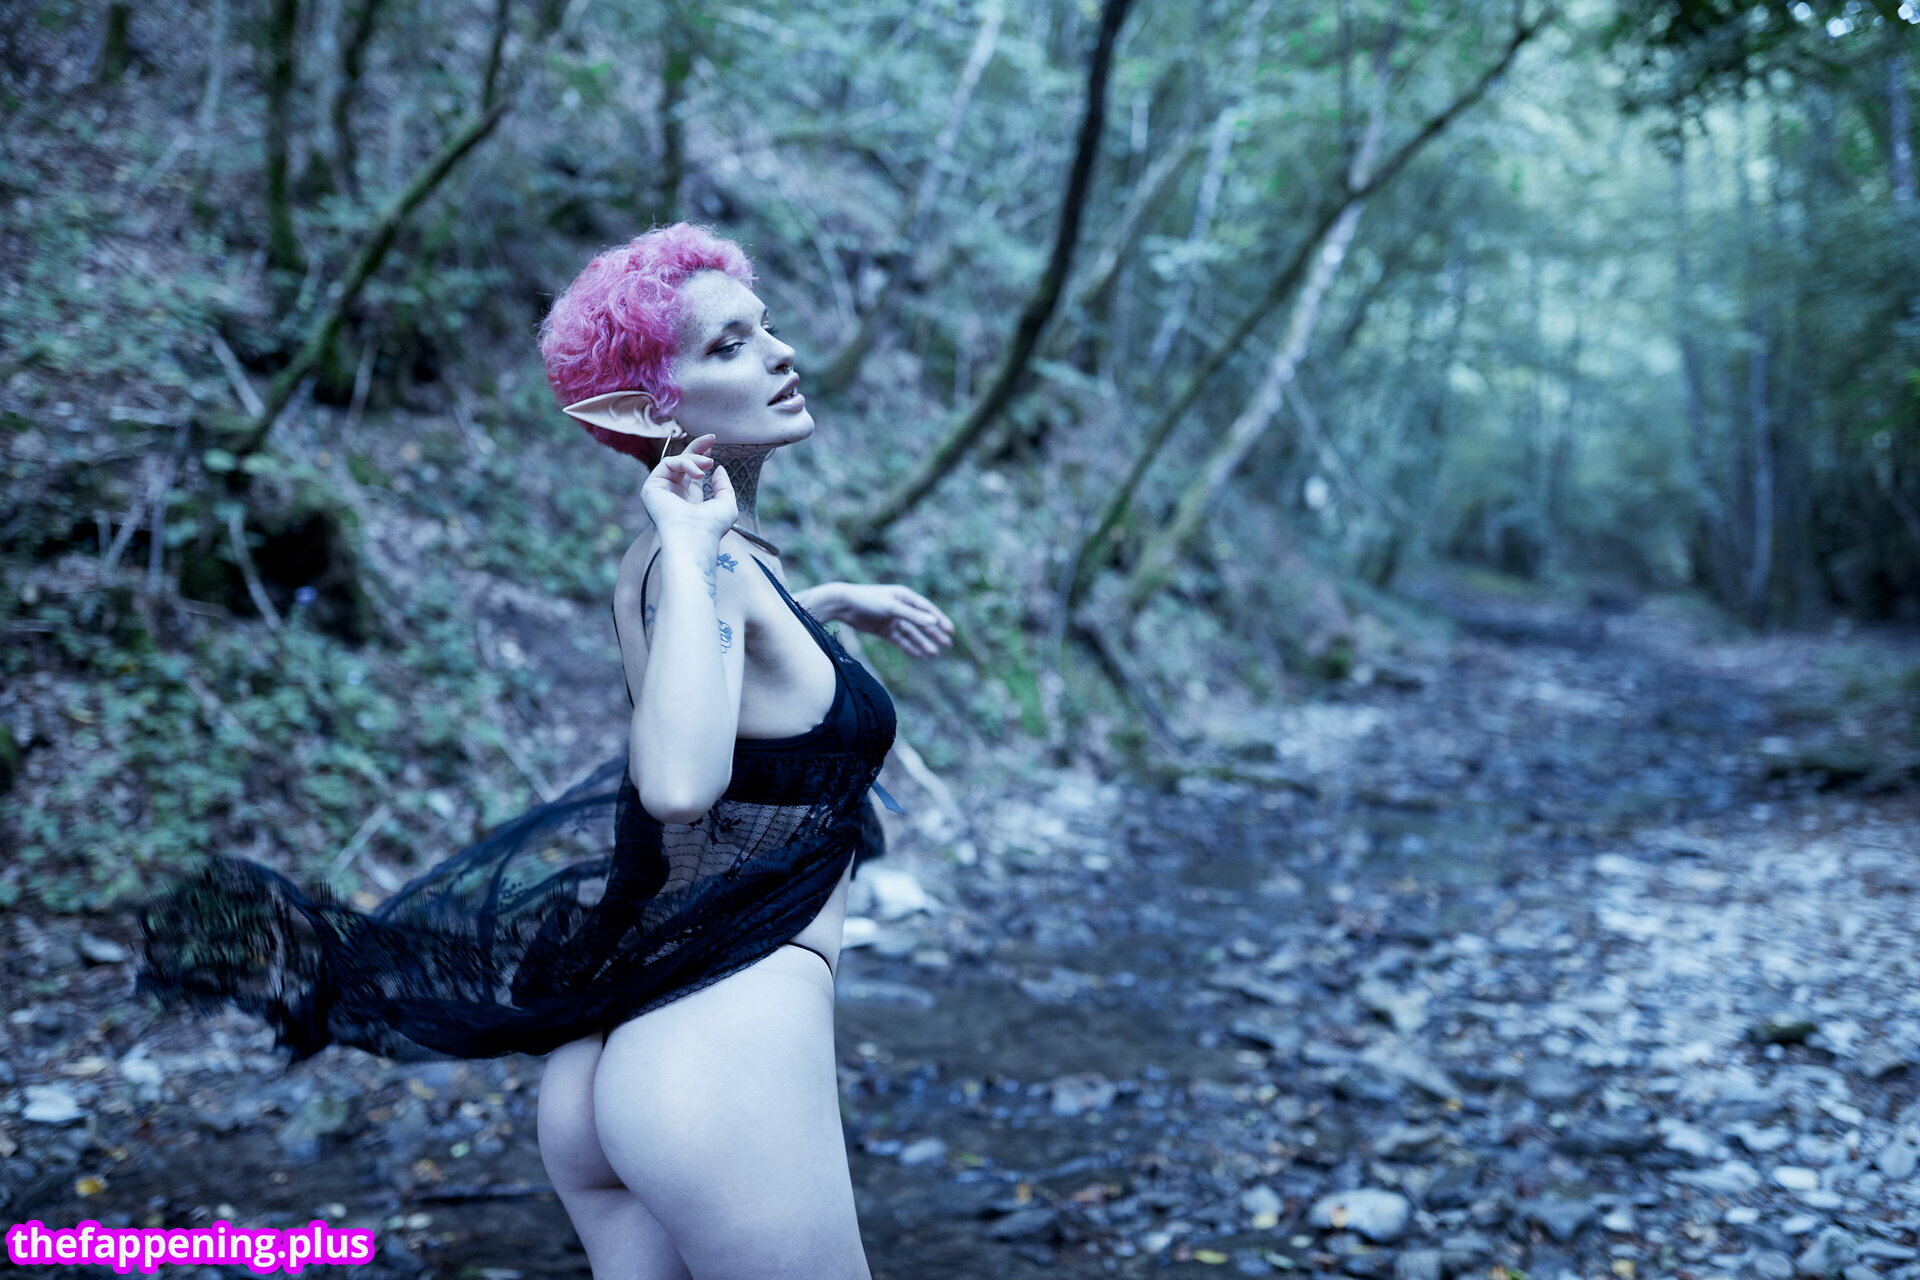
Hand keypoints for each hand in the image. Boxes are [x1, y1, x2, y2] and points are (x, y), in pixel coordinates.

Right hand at [640, 434, 736, 547]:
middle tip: (712, 437)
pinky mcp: (651, 487)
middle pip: (681, 462)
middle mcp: (673, 494)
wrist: (695, 537)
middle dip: (697, 448)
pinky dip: (685, 463)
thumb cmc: (711, 527)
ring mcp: (661, 490)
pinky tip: (699, 473)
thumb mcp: (726, 504)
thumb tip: (718, 468)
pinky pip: (668, 464)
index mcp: (688, 499)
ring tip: (709, 464)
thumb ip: (723, 485)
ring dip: (695, 459)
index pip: (692, 472)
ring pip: (676, 462)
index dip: (701, 455)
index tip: (713, 443)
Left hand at [838, 583, 953, 658]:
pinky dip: (909, 647)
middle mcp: (901, 608)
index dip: (940, 620)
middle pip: (921, 623)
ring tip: (934, 654)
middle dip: (934, 634)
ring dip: (922, 643)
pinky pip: (900, 640)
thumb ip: (913, 616)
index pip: (927, 610)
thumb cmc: (868, 600)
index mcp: (906, 597)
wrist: (843, 605)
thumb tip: (933, 623)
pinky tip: (919, 655)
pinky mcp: (884, 629)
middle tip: (947, 645)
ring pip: (911, 633)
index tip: (950, 631)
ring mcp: (893, 619)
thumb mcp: (892, 608)